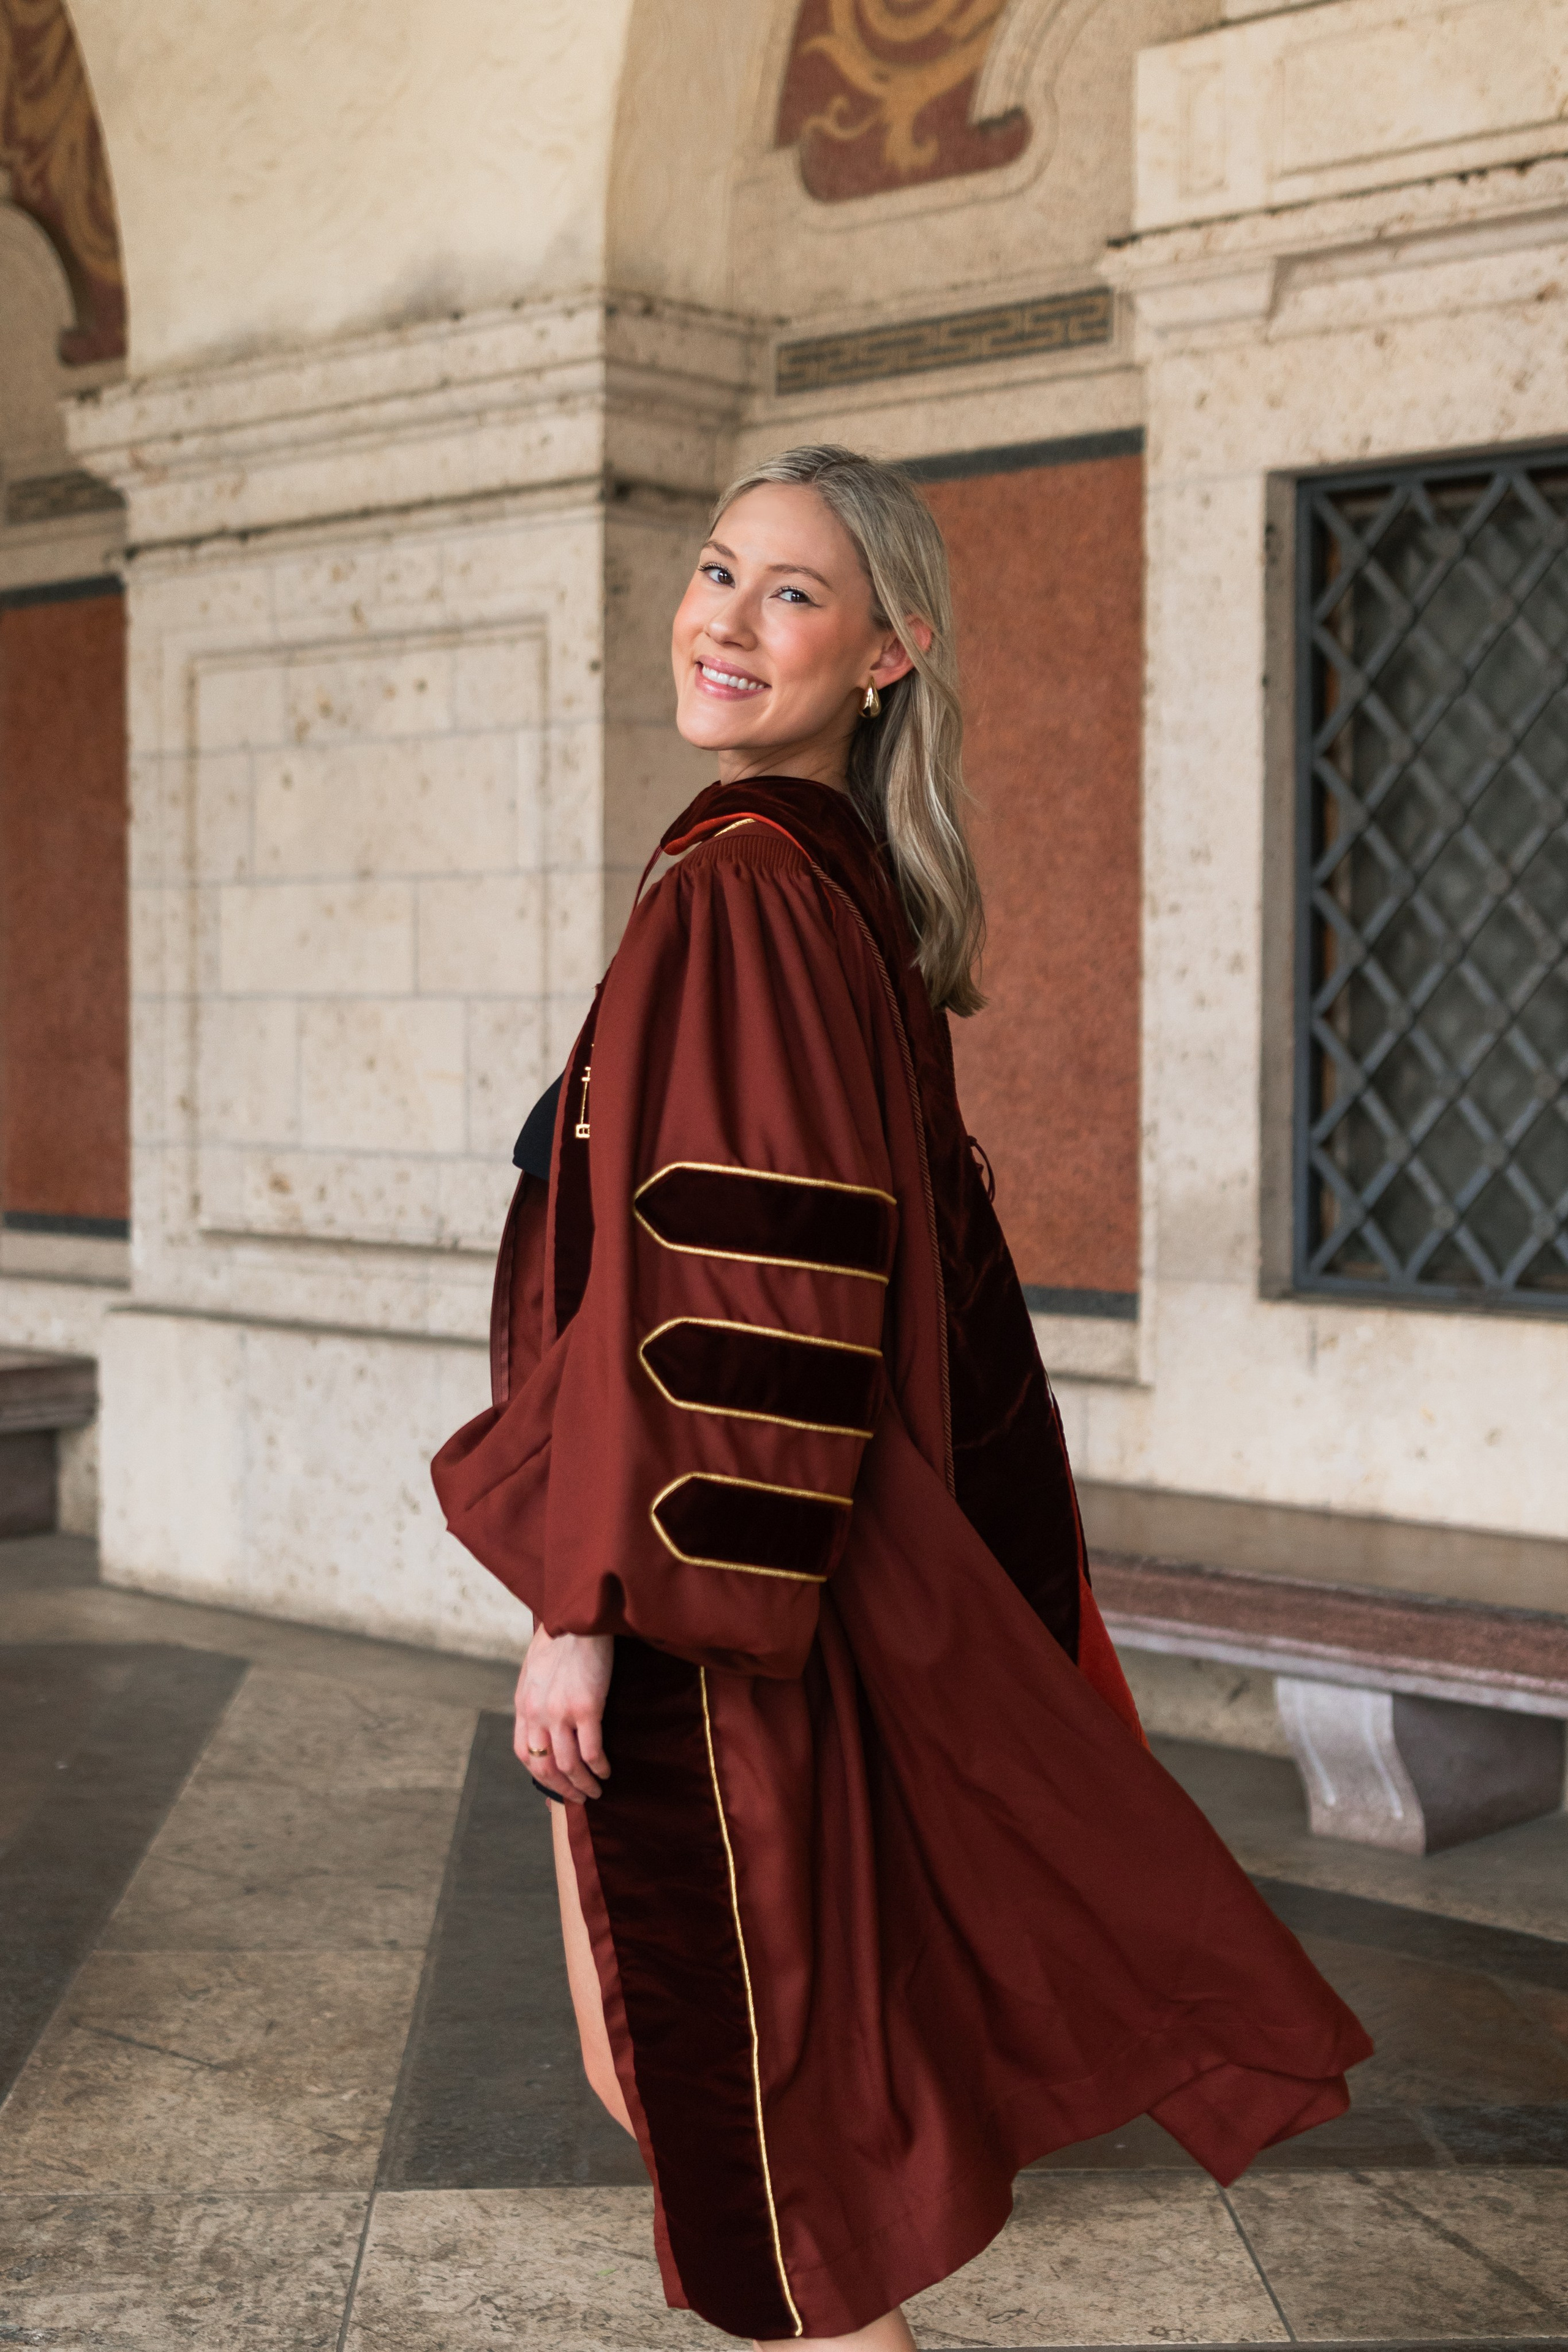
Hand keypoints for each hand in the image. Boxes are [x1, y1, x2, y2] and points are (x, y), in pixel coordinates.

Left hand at [515, 1626, 613, 1802]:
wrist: (578, 1616)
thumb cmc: (561, 1638)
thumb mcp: (535, 1670)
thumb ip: (537, 1698)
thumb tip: (546, 1723)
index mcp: (524, 1704)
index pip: (524, 1752)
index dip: (540, 1775)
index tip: (555, 1785)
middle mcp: (537, 1713)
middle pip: (544, 1766)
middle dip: (561, 1788)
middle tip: (577, 1798)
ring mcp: (560, 1713)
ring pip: (568, 1765)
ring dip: (582, 1784)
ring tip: (596, 1791)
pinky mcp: (586, 1708)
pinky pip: (592, 1751)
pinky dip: (599, 1767)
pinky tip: (607, 1770)